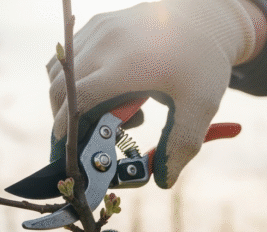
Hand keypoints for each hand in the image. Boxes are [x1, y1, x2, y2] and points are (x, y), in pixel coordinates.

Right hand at [47, 0, 260, 187]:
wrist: (206, 17)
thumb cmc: (203, 63)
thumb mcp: (201, 106)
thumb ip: (182, 145)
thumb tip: (163, 179)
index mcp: (126, 64)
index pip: (77, 99)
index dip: (66, 128)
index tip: (66, 149)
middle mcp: (105, 42)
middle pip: (61, 87)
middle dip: (66, 118)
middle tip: (94, 135)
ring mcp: (99, 29)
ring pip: (59, 71)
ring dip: (71, 98)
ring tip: (114, 111)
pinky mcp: (98, 24)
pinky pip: (69, 57)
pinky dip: (75, 79)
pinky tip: (107, 90)